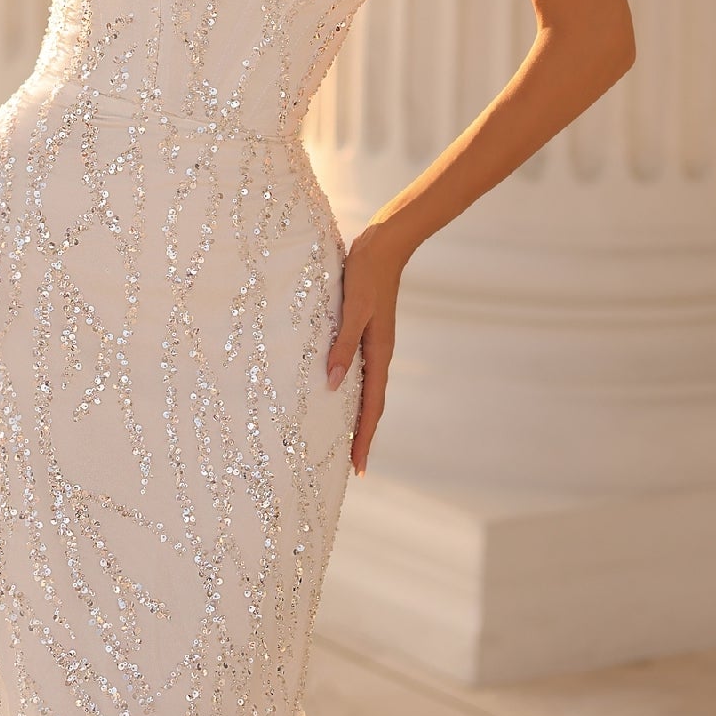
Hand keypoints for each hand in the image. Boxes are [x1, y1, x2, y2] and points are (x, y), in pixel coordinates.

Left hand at [325, 223, 408, 475]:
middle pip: (372, 405)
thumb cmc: (365, 275)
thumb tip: (332, 384)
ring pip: (367, 390)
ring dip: (358, 417)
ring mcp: (375, 344)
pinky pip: (362, 372)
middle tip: (354, 466)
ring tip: (346, 439)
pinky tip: (341, 392)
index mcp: (379, 353)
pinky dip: (354, 391)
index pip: (371, 407)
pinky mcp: (368, 333)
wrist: (383, 246)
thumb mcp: (352, 310)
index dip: (364, 438)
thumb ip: (342, 345)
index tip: (359, 468)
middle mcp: (379, 354)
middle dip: (363, 436)